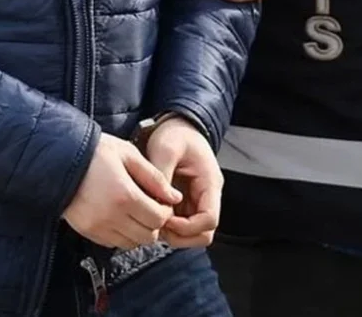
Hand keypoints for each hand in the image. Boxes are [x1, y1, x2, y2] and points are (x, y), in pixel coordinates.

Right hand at [63, 133, 181, 249]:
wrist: (58, 158)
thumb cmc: (94, 151)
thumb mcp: (128, 154)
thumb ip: (154, 177)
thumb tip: (174, 197)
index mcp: (125, 195)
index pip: (158, 219)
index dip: (165, 212)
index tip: (161, 201)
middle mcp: (111, 215)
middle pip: (148, 236)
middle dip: (154, 223)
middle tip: (150, 207)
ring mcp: (97, 226)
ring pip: (132, 243)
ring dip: (138, 231)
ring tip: (134, 211)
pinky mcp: (87, 231)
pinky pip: (113, 244)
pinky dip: (121, 234)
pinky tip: (119, 216)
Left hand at [145, 117, 223, 247]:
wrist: (177, 126)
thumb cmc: (175, 134)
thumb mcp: (166, 148)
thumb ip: (162, 175)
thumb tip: (156, 201)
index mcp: (210, 183)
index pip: (209, 220)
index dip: (187, 227)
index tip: (165, 219)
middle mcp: (207, 195)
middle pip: (203, 233)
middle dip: (181, 235)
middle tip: (157, 226)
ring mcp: (197, 200)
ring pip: (193, 232)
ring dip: (174, 233)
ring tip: (152, 220)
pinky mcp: (186, 201)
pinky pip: (181, 223)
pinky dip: (168, 225)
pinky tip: (152, 214)